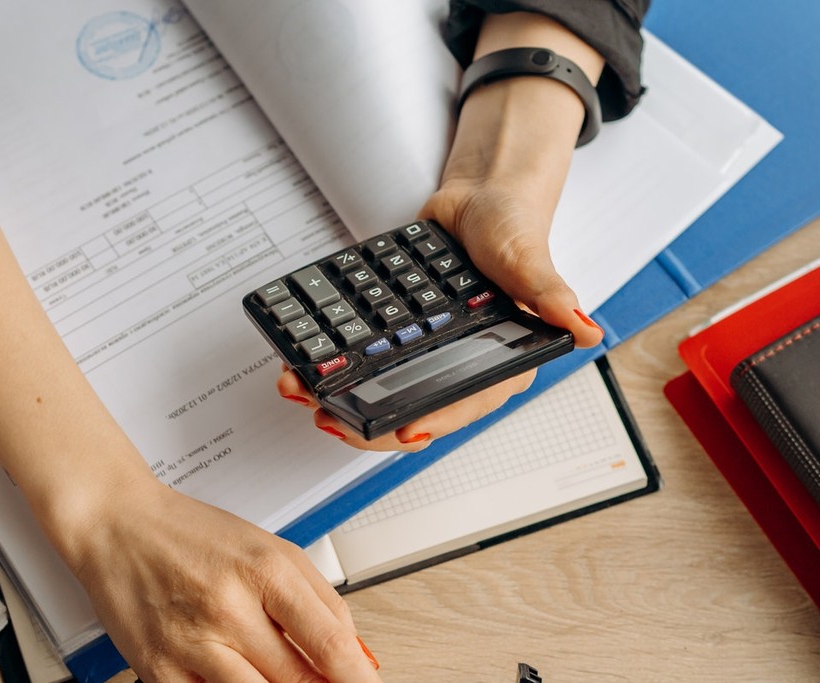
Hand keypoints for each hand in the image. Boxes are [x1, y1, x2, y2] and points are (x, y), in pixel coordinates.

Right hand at [67, 479, 382, 681]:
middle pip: (297, 680)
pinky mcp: (159, 669)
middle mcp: (229, 607)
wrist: (117, 525)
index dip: (358, 678)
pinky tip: (234, 673)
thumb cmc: (191, 534)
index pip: (329, 643)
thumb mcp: (269, 547)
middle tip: (320, 679)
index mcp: (265, 570)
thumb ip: (319, 599)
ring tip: (276, 674)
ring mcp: (191, 642)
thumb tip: (355, 653)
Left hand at [277, 16, 606, 451]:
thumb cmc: (513, 228)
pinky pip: (365, 359)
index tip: (402, 433)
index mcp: (501, 362)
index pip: (465, 404)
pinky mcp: (398, 335)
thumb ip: (551, 294)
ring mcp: (426, 353)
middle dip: (368, 420)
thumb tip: (587, 329)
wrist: (477, 198)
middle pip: (413, 409)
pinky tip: (302, 364)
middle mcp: (461, 366)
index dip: (434, 422)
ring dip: (340, 397)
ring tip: (300, 391)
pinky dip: (334, 365)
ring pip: (382, 390)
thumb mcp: (529, 257)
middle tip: (329, 417)